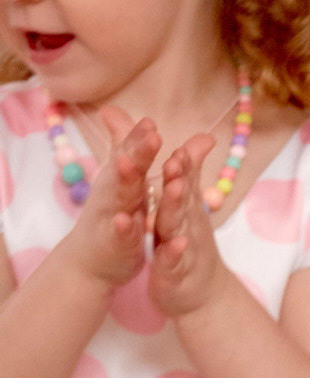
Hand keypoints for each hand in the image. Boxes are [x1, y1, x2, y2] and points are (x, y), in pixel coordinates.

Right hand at [61, 108, 159, 289]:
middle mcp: (113, 194)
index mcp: (121, 179)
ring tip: (131, 165)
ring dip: (126, 181)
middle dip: (138, 151)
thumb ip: (133, 149)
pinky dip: (123, 228)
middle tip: (151, 134)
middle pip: (126, 169)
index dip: (139, 138)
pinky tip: (125, 220)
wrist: (90, 261)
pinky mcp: (116, 244)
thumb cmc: (112, 213)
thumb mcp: (126, 180)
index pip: (131, 153)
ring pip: (120, 198)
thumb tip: (136, 116)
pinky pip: (120, 235)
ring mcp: (111, 218)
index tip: (150, 120)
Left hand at [151, 134, 229, 317]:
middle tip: (176, 156)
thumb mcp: (190, 208)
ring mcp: (184, 247)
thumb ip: (191, 174)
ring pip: (178, 224)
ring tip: (174, 187)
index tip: (179, 140)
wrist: (203, 294)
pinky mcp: (174, 272)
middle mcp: (188, 224)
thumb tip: (202, 138)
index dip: (183, 162)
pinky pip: (173, 261)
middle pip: (184, 197)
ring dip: (177, 205)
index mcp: (185, 208)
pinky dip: (174, 252)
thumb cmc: (191, 246)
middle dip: (180, 176)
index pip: (185, 180)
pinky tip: (174, 243)